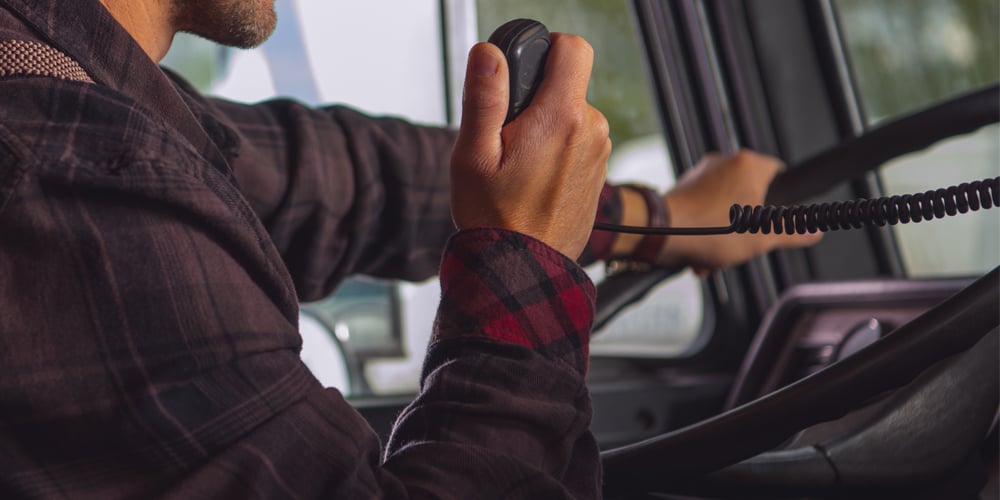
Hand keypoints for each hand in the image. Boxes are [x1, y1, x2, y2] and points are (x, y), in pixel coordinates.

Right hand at [450, 34, 611, 259]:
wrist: (522, 269)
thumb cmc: (494, 218)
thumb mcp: (473, 156)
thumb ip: (483, 98)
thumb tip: (489, 53)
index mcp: (562, 118)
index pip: (573, 48)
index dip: (547, 48)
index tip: (522, 74)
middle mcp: (591, 130)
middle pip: (567, 84)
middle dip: (536, 98)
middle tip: (507, 139)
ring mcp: (599, 152)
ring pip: (570, 113)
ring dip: (545, 127)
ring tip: (518, 165)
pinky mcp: (598, 170)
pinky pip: (577, 141)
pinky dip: (556, 149)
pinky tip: (533, 179)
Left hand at [659, 150, 821, 273]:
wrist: (661, 233)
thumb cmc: (709, 229)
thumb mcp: (762, 237)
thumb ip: (792, 232)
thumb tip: (812, 231)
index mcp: (749, 164)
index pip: (779, 172)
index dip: (783, 197)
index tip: (780, 216)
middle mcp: (724, 162)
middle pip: (750, 195)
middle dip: (747, 226)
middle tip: (744, 244)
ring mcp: (701, 174)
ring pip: (725, 207)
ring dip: (725, 235)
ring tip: (719, 255)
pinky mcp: (683, 188)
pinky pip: (704, 211)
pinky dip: (705, 232)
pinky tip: (703, 253)